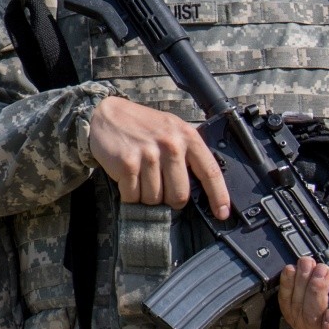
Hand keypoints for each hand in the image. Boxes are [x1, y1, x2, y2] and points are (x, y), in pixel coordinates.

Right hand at [87, 95, 229, 219]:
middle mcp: (171, 145)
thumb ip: (187, 154)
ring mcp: (149, 155)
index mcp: (187, 137)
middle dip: (169, 200)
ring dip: (146, 197)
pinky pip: (133, 196)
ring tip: (140, 179)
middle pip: (179, 195)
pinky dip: (129, 195)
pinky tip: (127, 179)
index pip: (210, 172)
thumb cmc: (143, 125)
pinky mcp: (128, 164)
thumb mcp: (172, 130)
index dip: (218, 196)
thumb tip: (198, 189)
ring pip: (154, 199)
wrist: (107, 114)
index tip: (221, 213)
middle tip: (160, 190)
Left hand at [278, 257, 328, 328]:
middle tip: (323, 271)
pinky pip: (285, 303)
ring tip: (309, 264)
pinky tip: (291, 271)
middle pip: (312, 322)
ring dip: (301, 285)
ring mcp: (305, 328)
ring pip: (298, 311)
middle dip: (316, 293)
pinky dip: (287, 285)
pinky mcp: (291, 315)